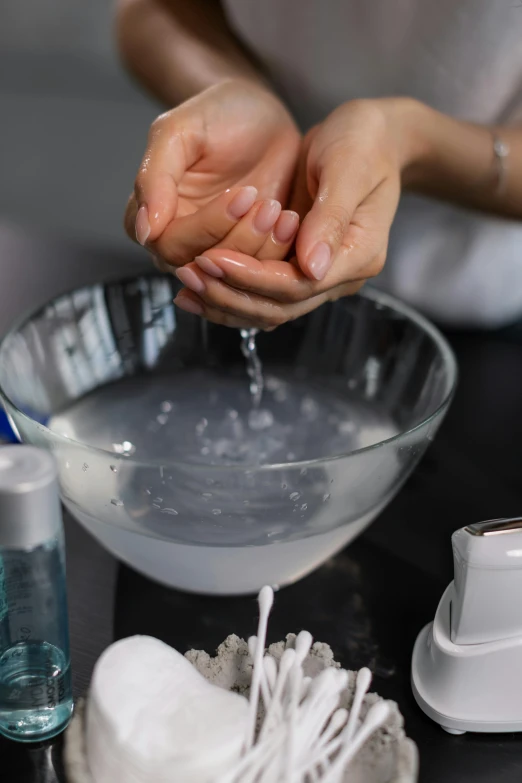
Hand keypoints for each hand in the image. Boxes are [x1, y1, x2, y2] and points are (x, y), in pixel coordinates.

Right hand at [124, 79, 299, 265]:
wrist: (262, 118)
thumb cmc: (218, 115)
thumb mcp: (178, 131)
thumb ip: (153, 177)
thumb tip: (144, 230)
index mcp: (151, 216)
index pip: (170, 245)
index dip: (208, 226)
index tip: (243, 194)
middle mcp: (179, 243)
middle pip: (204, 267)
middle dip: (241, 238)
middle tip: (269, 205)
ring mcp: (215, 253)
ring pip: (234, 277)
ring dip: (263, 248)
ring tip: (282, 212)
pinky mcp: (248, 258)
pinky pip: (259, 276)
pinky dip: (278, 254)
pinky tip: (290, 223)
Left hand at [172, 99, 414, 328]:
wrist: (375, 136)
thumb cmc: (365, 141)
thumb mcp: (350, 167)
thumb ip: (331, 217)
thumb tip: (311, 268)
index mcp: (358, 255)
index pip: (296, 285)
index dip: (250, 277)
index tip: (210, 258)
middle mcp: (340, 275)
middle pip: (279, 307)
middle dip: (230, 293)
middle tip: (188, 273)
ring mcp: (321, 275)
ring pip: (269, 308)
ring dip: (226, 299)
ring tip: (185, 284)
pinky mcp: (301, 266)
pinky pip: (265, 292)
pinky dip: (232, 292)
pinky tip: (199, 286)